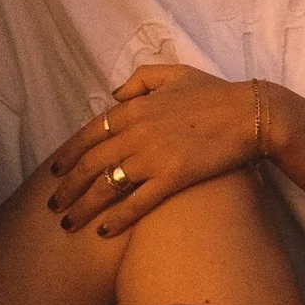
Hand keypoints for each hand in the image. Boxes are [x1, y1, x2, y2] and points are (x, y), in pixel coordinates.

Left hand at [49, 64, 284, 237]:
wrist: (251, 114)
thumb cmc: (215, 93)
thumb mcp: (174, 73)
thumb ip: (139, 79)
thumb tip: (114, 93)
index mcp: (133, 108)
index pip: (88, 134)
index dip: (67, 155)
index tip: (54, 172)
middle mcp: (136, 133)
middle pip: (90, 164)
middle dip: (66, 188)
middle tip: (53, 206)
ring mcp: (153, 157)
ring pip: (106, 186)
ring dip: (82, 208)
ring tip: (68, 224)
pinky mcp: (173, 178)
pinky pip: (136, 203)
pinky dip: (116, 219)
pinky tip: (103, 231)